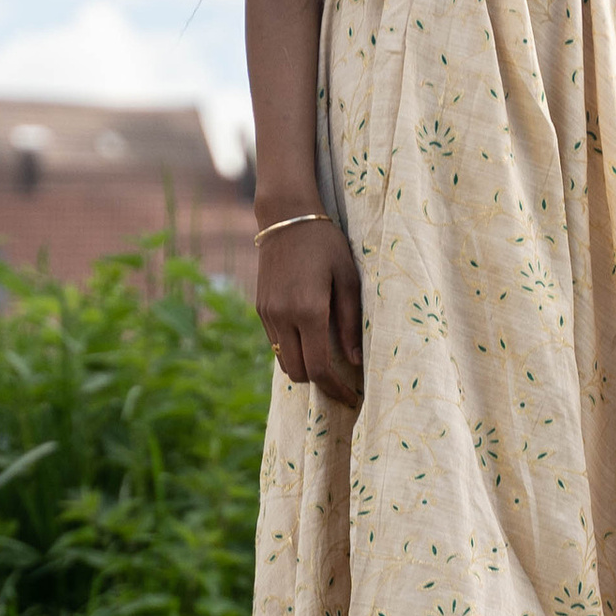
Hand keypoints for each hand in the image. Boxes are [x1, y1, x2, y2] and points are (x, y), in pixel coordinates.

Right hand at [254, 215, 363, 408]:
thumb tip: (355, 361)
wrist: (286, 217)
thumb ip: (351, 323)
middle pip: (298, 373)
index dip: (335, 389)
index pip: (319, 368)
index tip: (352, 398)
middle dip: (320, 383)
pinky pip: (276, 342)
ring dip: (304, 367)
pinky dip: (293, 350)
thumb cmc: (326, 244)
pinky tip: (311, 339)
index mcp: (308, 311)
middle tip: (342, 384)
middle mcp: (283, 316)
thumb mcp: (349, 279)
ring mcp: (268, 314)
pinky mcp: (261, 308)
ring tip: (328, 362)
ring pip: (284, 361)